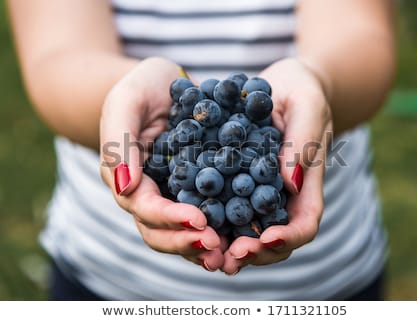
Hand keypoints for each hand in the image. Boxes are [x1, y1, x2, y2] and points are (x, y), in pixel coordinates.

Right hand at [100, 57, 223, 270]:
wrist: (164, 83)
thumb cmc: (140, 88)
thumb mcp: (127, 103)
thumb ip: (120, 143)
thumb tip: (124, 189)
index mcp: (127, 178)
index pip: (145, 208)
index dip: (170, 218)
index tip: (199, 221)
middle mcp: (148, 193)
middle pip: (160, 230)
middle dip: (187, 242)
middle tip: (217, 248)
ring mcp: (172, 193)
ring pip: (182, 230)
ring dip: (202, 245)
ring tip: (228, 254)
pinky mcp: (196, 187)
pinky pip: (206, 211)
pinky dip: (220, 227)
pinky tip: (241, 233)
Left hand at [221, 58, 332, 273]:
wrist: (281, 84)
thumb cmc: (301, 90)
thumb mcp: (306, 104)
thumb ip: (301, 142)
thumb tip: (290, 184)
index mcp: (306, 183)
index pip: (304, 224)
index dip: (287, 238)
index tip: (264, 239)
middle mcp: (283, 195)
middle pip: (275, 239)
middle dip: (253, 252)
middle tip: (226, 257)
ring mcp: (259, 192)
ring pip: (248, 231)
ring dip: (229, 245)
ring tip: (205, 250)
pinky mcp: (237, 180)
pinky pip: (226, 206)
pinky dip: (212, 219)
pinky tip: (191, 220)